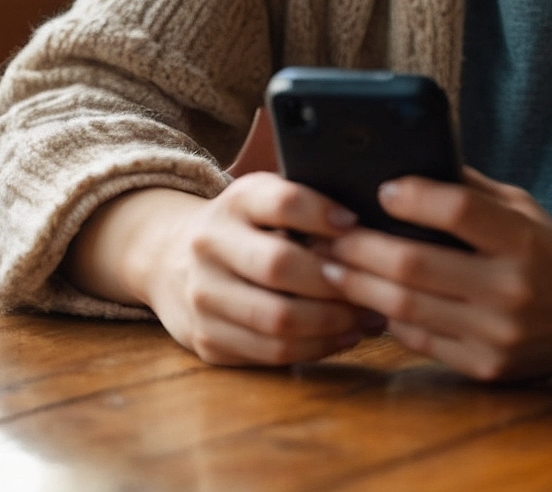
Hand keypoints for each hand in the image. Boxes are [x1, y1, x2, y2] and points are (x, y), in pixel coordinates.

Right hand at [66, 176, 383, 366]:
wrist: (171, 258)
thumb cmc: (247, 227)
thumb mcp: (266, 199)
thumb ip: (309, 204)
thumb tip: (379, 223)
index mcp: (236, 202)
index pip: (281, 202)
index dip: (322, 213)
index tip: (357, 224)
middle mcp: (211, 245)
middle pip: (279, 265)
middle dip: (335, 282)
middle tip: (376, 288)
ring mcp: (203, 296)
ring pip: (276, 318)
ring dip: (331, 323)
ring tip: (368, 319)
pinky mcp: (206, 338)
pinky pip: (268, 351)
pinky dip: (313, 348)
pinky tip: (342, 337)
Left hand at [319, 169, 551, 380]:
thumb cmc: (551, 249)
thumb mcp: (522, 208)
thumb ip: (468, 191)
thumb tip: (403, 170)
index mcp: (525, 240)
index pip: (459, 210)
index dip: (413, 196)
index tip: (381, 188)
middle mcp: (513, 291)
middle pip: (414, 266)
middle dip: (360, 248)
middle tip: (328, 234)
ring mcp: (498, 337)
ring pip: (405, 310)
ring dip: (358, 285)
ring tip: (331, 266)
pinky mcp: (487, 371)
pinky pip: (419, 342)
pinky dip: (387, 319)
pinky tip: (367, 299)